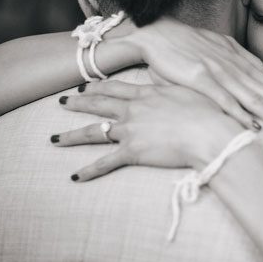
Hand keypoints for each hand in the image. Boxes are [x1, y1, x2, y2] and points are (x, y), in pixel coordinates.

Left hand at [54, 81, 245, 180]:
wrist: (208, 132)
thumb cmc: (207, 112)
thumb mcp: (188, 91)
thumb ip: (171, 89)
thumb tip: (166, 85)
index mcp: (146, 94)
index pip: (115, 88)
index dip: (98, 87)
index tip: (84, 86)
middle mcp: (132, 110)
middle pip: (98, 105)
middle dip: (77, 103)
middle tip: (61, 101)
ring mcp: (130, 130)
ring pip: (93, 132)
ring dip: (71, 136)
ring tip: (54, 139)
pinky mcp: (132, 152)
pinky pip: (105, 163)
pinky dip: (88, 171)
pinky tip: (74, 176)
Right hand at [121, 17, 262, 135]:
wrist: (156, 33)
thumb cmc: (186, 47)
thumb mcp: (218, 54)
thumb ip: (236, 67)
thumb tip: (253, 80)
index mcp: (241, 60)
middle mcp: (236, 65)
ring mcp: (219, 71)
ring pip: (255, 97)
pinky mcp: (199, 77)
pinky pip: (223, 99)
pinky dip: (239, 113)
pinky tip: (254, 127)